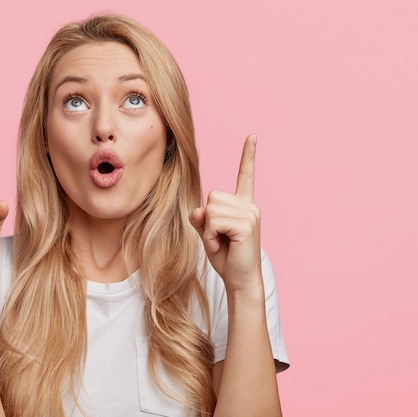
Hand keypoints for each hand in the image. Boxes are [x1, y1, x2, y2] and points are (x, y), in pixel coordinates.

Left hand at [189, 134, 261, 291]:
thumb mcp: (207, 234)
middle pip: (212, 196)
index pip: (245, 175)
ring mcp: (250, 214)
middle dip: (207, 219)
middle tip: (218, 238)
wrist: (240, 280)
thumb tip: (198, 210)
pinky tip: (221, 246)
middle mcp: (250, 206)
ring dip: (208, 229)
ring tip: (220, 243)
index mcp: (243, 205)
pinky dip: (210, 236)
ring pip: (211, 209)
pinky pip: (213, 221)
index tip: (252, 136)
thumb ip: (201, 218)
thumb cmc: (226, 258)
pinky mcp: (246, 225)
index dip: (248, 156)